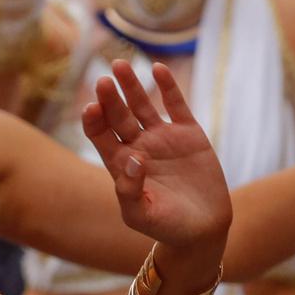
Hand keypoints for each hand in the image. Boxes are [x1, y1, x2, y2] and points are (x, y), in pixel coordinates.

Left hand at [80, 60, 231, 253]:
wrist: (203, 230)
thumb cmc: (166, 227)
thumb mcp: (141, 215)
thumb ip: (129, 190)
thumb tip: (132, 158)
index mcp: (121, 164)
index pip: (100, 136)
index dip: (94, 121)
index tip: (91, 108)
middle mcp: (137, 146)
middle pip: (118, 116)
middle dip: (110, 99)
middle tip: (103, 80)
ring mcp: (162, 138)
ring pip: (142, 105)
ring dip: (131, 86)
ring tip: (120, 65)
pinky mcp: (188, 133)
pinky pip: (176, 105)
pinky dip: (168, 87)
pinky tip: (158, 69)